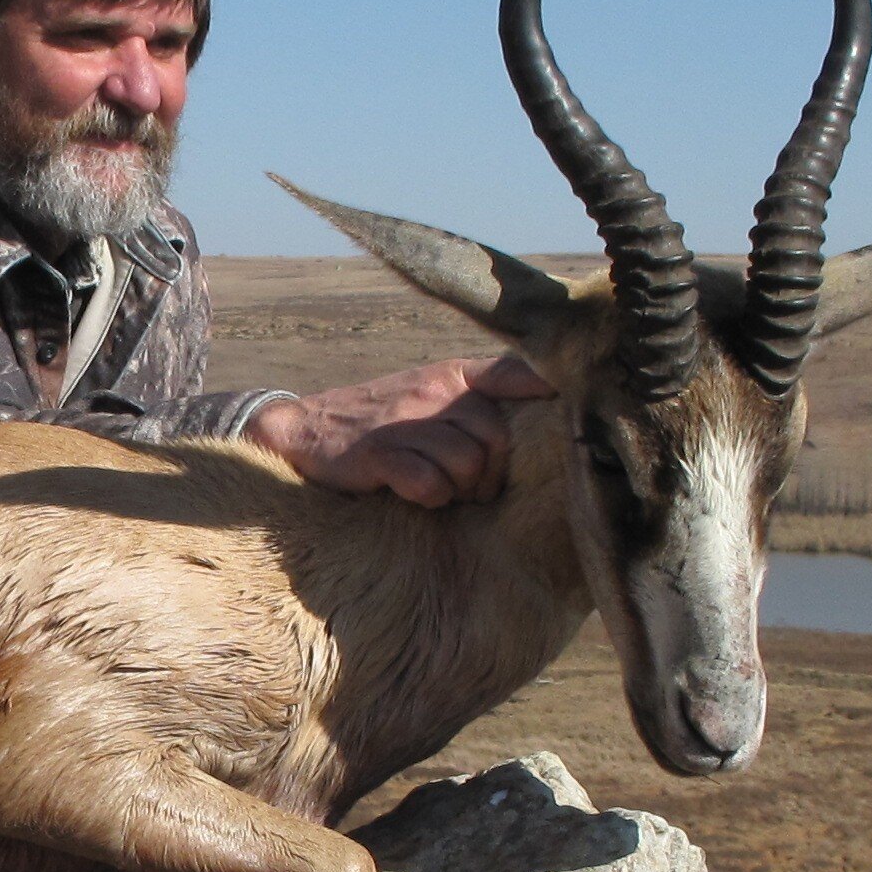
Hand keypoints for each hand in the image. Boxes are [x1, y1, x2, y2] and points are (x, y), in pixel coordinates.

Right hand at [246, 353, 554, 506]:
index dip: (546, 390)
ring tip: (442, 491)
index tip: (567, 410)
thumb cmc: (380, 420)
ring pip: (467, 466)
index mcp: (451, 374)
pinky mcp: (379, 453)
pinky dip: (430, 498)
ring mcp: (405, 421)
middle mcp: (432, 391)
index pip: (514, 373)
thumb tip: (544, 410)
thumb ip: (479, 397)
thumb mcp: (428, 392)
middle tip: (474, 488)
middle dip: (493, 474)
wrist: (303, 429)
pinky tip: (416, 495)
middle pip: (497, 438)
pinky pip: (431, 485)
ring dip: (460, 490)